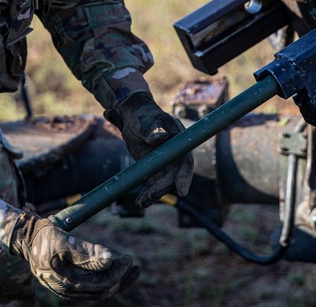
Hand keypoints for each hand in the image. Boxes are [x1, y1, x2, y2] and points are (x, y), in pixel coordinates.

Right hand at [10, 210, 139, 299]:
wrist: (26, 239)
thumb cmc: (44, 237)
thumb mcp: (65, 241)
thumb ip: (86, 253)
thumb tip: (110, 260)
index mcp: (66, 282)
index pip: (101, 283)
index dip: (118, 272)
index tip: (129, 258)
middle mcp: (67, 290)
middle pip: (102, 291)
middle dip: (121, 279)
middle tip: (134, 266)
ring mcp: (67, 289)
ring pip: (97, 292)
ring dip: (116, 282)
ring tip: (131, 271)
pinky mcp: (68, 284)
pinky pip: (90, 288)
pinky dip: (105, 281)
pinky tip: (113, 272)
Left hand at [105, 91, 193, 207]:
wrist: (130, 114)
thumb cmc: (140, 113)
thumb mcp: (145, 120)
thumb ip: (152, 128)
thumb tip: (160, 137)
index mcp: (177, 138)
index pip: (185, 160)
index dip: (184, 176)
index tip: (181, 191)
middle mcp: (174, 151)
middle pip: (174, 174)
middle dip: (164, 187)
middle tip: (150, 195)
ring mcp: (165, 159)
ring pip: (164, 181)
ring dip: (154, 193)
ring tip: (141, 202)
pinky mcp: (154, 165)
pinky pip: (153, 181)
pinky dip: (147, 191)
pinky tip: (140, 201)